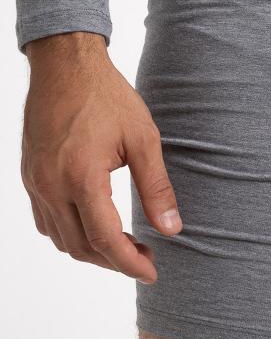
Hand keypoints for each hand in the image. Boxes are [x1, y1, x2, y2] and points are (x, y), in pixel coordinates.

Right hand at [22, 32, 180, 283]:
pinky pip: (46, 222)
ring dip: (93, 251)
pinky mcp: (30, 176)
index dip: (130, 263)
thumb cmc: (107, 96)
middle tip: (145, 258)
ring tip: (125, 245)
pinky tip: (95, 226)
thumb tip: (171, 229)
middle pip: (82, 247)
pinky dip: (71, 235)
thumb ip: (156, 188)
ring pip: (61, 239)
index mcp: (81, 177)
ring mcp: (36, 182)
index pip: (105, 240)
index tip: (152, 273)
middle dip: (115, 261)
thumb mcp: (143, 139)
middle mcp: (52, 185)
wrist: (65, 65)